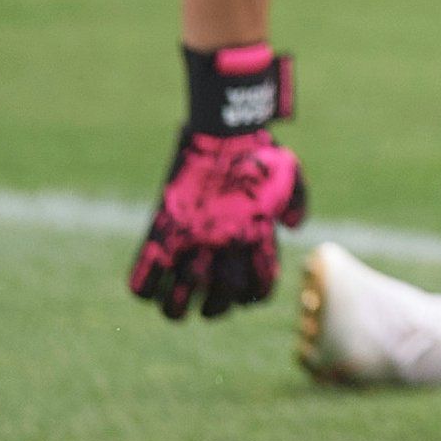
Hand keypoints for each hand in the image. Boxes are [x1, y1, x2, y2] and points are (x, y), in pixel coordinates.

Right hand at [129, 43, 304, 321]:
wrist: (224, 129)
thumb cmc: (259, 149)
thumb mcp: (290, 174)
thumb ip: (297, 202)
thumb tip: (292, 227)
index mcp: (258, 238)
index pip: (259, 288)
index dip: (252, 297)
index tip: (243, 296)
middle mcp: (226, 246)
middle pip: (219, 299)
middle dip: (214, 309)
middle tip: (208, 307)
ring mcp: (193, 240)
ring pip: (179, 298)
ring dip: (176, 310)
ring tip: (175, 311)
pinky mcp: (163, 230)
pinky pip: (146, 275)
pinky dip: (144, 288)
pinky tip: (148, 289)